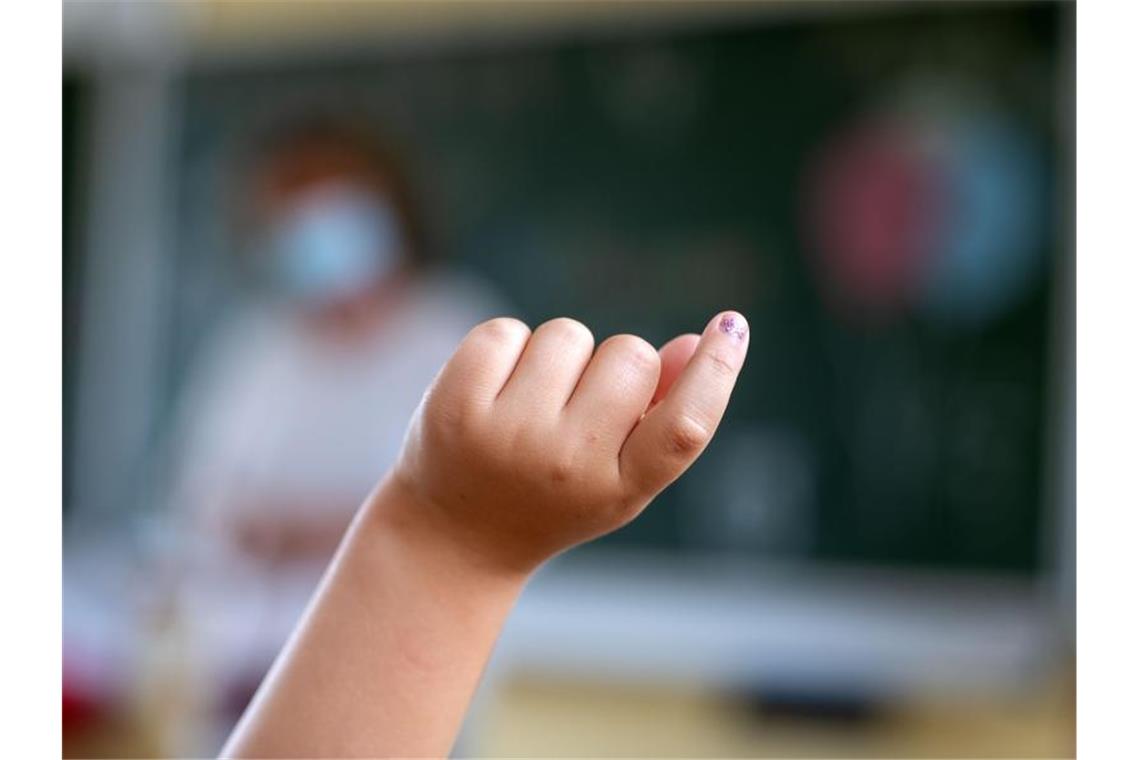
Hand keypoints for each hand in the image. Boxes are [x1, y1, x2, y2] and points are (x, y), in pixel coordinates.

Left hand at [384, 311, 749, 574]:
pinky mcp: (455, 404)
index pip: (684, 426)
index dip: (715, 372)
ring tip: (532, 405)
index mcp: (618, 488)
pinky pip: (506, 331)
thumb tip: (694, 343)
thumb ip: (663, 414)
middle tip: (580, 405)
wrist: (455, 536)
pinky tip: (494, 393)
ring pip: (567, 335)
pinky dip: (506, 349)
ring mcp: (506, 435)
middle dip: (614, 364)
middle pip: (630, 355)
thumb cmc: (554, 493)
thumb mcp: (617, 472)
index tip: (731, 326)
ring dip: (557, 357)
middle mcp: (565, 465)